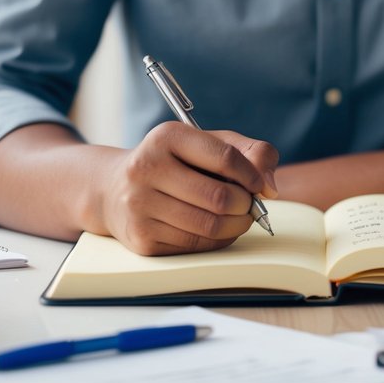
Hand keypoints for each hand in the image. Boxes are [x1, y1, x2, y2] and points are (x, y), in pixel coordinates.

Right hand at [99, 122, 278, 255]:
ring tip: (238, 218)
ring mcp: (140, 205)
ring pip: (210, 226)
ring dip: (236, 226)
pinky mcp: (141, 237)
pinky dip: (216, 241)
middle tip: (249, 206)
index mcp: (167, 137)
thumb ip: (247, 152)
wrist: (113, 189)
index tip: (260, 185)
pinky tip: (216, 230)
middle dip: (246, 205)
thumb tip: (270, 187)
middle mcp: (147, 168)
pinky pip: (195, 245)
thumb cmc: (172, 163)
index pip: (225, 157)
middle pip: (220, 197)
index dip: (253, 175)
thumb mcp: (206, 144)